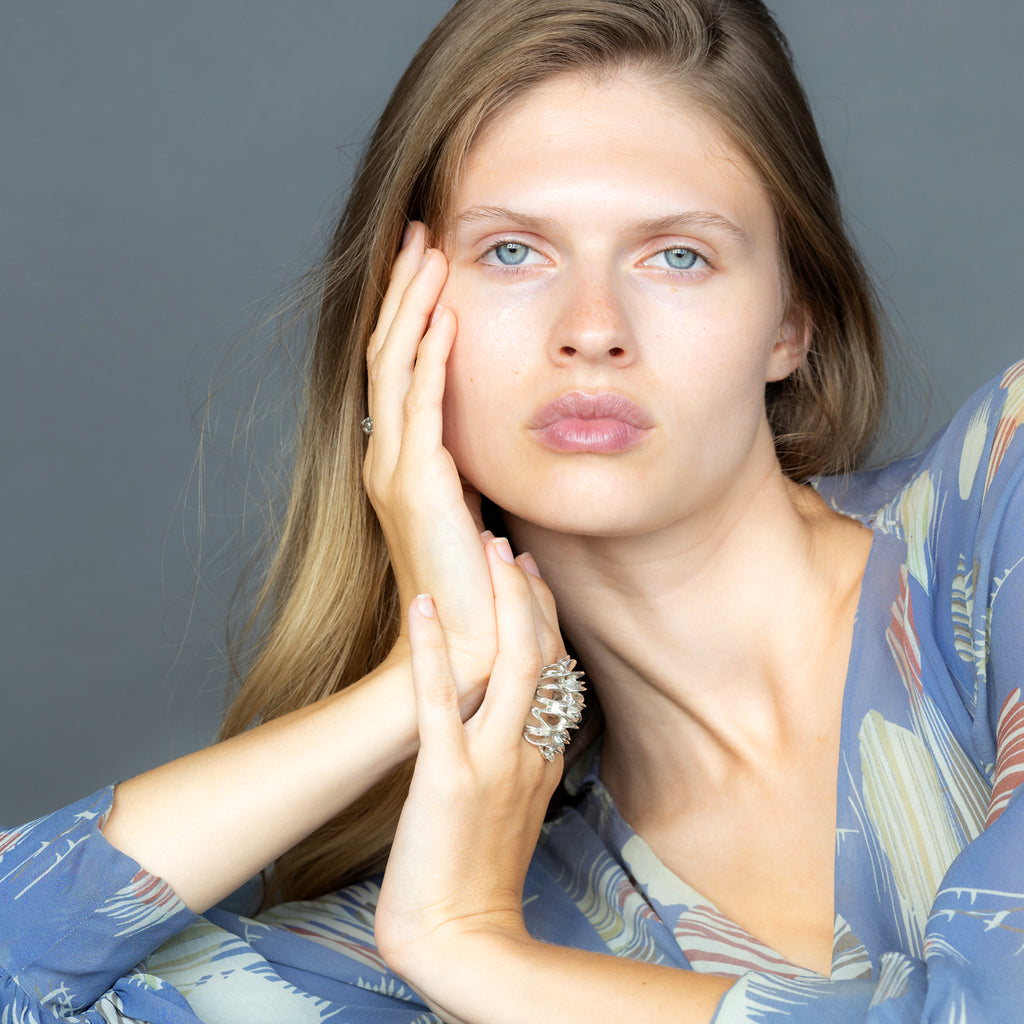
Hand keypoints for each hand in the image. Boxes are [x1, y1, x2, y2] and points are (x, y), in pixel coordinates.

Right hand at [364, 222, 496, 711]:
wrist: (466, 637)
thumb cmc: (475, 580)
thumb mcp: (470, 508)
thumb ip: (469, 468)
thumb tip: (489, 441)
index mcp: (400, 460)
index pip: (397, 369)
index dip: (408, 314)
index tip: (427, 264)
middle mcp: (388, 457)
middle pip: (388, 354)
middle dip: (404, 292)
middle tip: (418, 233)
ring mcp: (396, 469)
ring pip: (396, 368)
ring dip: (413, 308)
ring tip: (428, 253)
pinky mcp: (419, 484)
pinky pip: (422, 406)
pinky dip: (431, 358)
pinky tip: (444, 316)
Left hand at [374, 535, 564, 996]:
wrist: (460, 938)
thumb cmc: (480, 878)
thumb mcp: (516, 809)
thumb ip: (521, 758)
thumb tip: (513, 718)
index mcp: (543, 758)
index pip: (555, 671)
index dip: (544, 617)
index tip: (530, 577)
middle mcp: (528, 751)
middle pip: (541, 654)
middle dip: (526, 593)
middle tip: (508, 546)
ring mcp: (491, 762)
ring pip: (509, 664)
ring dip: (497, 600)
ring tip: (484, 549)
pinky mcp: (446, 776)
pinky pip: (441, 701)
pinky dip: (432, 647)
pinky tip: (423, 605)